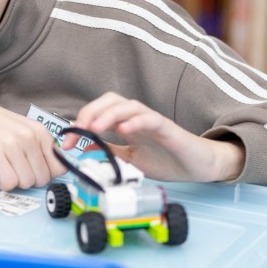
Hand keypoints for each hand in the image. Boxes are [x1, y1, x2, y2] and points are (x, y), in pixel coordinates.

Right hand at [0, 91, 65, 189]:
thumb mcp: (21, 128)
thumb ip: (38, 146)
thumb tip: (53, 170)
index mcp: (40, 131)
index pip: (59, 167)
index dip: (46, 174)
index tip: (31, 171)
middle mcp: (29, 136)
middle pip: (43, 179)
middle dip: (27, 180)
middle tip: (12, 170)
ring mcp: (12, 144)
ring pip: (26, 182)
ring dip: (13, 182)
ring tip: (2, 168)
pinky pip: (9, 183)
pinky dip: (2, 183)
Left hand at [67, 92, 244, 182]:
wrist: (199, 167)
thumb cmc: (168, 160)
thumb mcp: (131, 160)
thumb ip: (110, 152)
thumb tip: (86, 147)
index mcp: (127, 124)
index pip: (100, 112)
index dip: (82, 121)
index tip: (68, 142)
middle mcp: (138, 118)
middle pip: (111, 101)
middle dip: (91, 112)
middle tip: (78, 130)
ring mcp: (153, 121)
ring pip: (128, 106)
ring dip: (108, 114)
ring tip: (95, 128)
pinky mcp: (169, 129)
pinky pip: (151, 119)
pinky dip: (136, 121)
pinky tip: (124, 129)